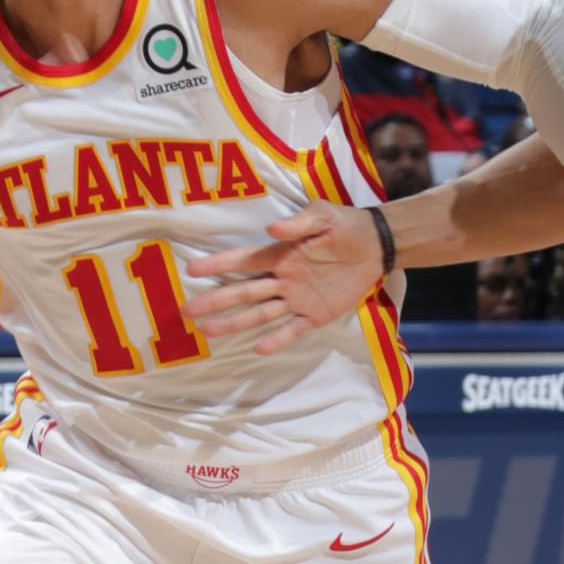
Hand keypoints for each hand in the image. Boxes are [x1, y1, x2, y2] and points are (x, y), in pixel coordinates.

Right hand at [186, 206, 384, 353]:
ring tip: (208, 330)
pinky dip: (278, 339)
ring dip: (235, 322)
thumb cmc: (345, 225)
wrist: (376, 245)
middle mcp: (282, 279)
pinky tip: (259, 348)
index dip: (218, 265)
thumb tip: (271, 227)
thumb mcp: (323, 215)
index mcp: (280, 254)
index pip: (244, 260)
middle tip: (187, 311)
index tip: (192, 270)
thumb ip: (298, 223)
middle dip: (216, 301)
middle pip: (243, 292)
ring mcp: (296, 298)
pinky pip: (293, 329)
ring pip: (260, 313)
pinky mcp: (315, 314)